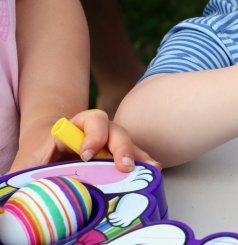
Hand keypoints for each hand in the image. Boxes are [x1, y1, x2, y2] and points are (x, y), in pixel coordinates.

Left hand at [9, 110, 158, 173]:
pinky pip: (134, 156)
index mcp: (75, 127)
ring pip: (128, 142)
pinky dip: (144, 162)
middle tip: (122, 165)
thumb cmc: (38, 157)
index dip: (92, 134)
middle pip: (114, 130)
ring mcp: (110, 143)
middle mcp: (97, 131)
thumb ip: (23, 171)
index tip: (86, 153)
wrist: (48, 153)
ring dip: (138, 155)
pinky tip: (153, 170)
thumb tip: (15, 185)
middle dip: (121, 146)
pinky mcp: (117, 157)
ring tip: (149, 168)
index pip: (90, 120)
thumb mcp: (27, 161)